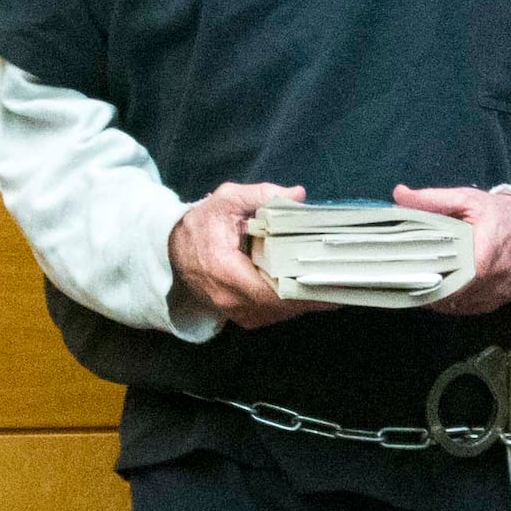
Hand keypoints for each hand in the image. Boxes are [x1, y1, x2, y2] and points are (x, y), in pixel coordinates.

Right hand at [169, 182, 330, 329]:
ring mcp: (232, 311)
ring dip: (301, 304)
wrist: (171, 248)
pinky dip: (288, 307)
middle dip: (310, 298)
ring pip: (277, 315)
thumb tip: (297, 195)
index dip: (304, 292)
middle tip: (339, 285)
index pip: (273, 292)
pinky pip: (269, 316)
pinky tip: (304, 292)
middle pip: (280, 308)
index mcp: (226, 272)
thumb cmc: (201, 223)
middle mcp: (229, 299)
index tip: (331, 286)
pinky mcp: (236, 315)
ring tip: (329, 289)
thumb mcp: (228, 200)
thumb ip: (262, 195)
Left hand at [395, 184, 510, 314]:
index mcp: (478, 260)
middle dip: (423, 288)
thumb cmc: (501, 216)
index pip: (441, 280)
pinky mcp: (492, 304)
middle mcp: (486, 284)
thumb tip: (400, 195)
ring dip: (435, 298)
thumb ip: (432, 199)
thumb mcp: (468, 200)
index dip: (419, 278)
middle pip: (443, 296)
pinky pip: (464, 309)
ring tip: (418, 283)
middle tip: (405, 278)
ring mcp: (490, 298)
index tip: (402, 272)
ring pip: (452, 306)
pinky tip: (439, 289)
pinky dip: (450, 302)